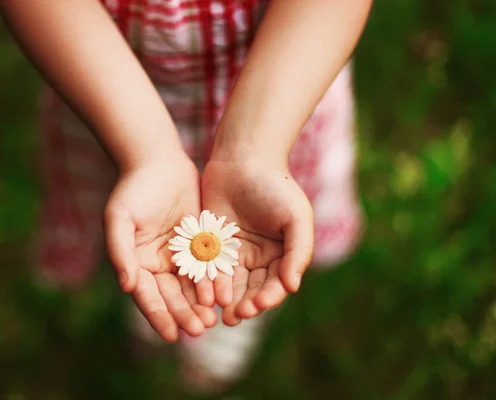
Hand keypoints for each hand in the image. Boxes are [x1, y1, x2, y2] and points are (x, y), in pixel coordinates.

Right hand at [104, 155, 216, 341]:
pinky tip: (222, 295)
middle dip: (183, 314)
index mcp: (136, 262)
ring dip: (199, 304)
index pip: (147, 296)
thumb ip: (120, 251)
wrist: (158, 161)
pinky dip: (213, 282)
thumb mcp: (120, 218)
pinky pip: (207, 267)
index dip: (158, 316)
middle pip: (171, 296)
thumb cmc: (133, 189)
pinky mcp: (198, 243)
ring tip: (212, 320)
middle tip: (198, 330)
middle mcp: (157, 264)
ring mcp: (179, 255)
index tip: (170, 335)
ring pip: (191, 286)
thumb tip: (126, 286)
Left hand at [201, 156, 313, 325]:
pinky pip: (208, 267)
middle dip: (245, 304)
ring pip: (229, 283)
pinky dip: (207, 281)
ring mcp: (232, 253)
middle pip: (251, 289)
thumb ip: (299, 252)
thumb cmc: (276, 186)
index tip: (258, 305)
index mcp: (280, 255)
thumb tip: (293, 286)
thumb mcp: (296, 217)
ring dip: (225, 299)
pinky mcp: (210, 244)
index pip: (275, 284)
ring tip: (219, 312)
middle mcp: (257, 258)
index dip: (268, 298)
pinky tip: (203, 293)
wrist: (244, 158)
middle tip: (235, 316)